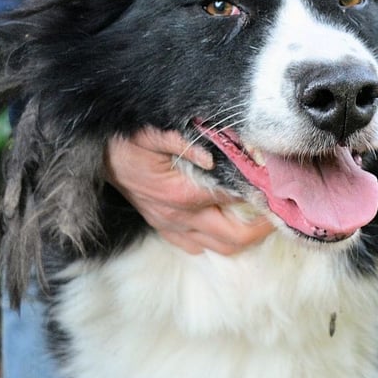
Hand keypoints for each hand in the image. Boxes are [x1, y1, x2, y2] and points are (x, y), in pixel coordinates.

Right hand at [104, 127, 273, 254]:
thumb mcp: (152, 131)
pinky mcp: (163, 227)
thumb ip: (182, 139)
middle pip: (234, 236)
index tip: (278, 184)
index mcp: (182, 193)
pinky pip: (195, 246)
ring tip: (260, 219)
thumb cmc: (126, 140)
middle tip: (280, 211)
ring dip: (243, 237)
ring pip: (219, 246)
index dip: (258, 193)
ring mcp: (171, 226)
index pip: (233, 198)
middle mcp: (180, 216)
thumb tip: (213, 153)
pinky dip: (216, 241)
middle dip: (262, 228)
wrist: (97, 155)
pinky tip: (227, 224)